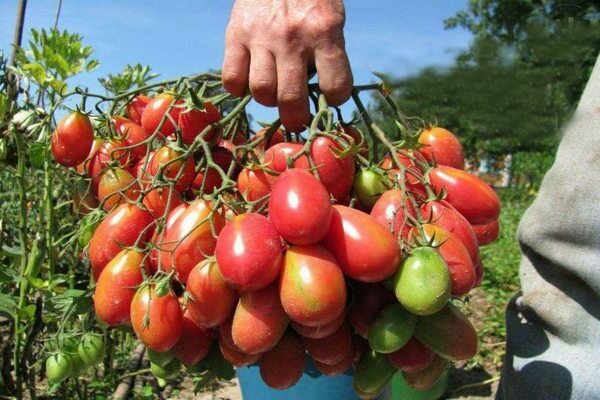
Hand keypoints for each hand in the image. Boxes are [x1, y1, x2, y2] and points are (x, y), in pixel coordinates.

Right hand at [222, 0, 352, 131]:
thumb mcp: (330, 20)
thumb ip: (327, 54)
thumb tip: (318, 96)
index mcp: (325, 32)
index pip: (335, 85)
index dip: (335, 98)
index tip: (330, 96)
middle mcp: (292, 37)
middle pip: (291, 98)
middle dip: (296, 118)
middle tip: (297, 119)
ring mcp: (261, 36)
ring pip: (261, 91)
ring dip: (269, 100)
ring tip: (274, 92)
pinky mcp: (235, 34)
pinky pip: (232, 78)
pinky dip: (240, 88)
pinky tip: (249, 80)